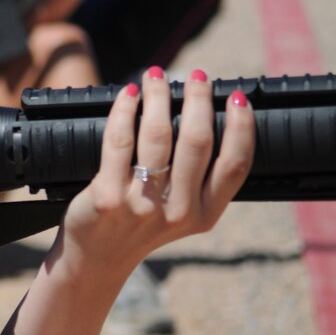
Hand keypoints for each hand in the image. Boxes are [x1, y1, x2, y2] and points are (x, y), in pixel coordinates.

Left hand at [55, 67, 254, 281]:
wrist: (95, 257)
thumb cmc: (138, 225)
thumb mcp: (180, 213)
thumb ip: (196, 180)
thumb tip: (202, 115)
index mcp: (204, 215)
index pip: (235, 165)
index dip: (241, 127)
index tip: (235, 98)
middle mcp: (177, 211)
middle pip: (198, 142)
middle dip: (198, 100)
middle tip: (195, 76)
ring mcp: (141, 204)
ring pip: (158, 135)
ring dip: (159, 97)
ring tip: (157, 76)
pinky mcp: (107, 196)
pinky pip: (119, 140)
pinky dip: (125, 110)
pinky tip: (129, 94)